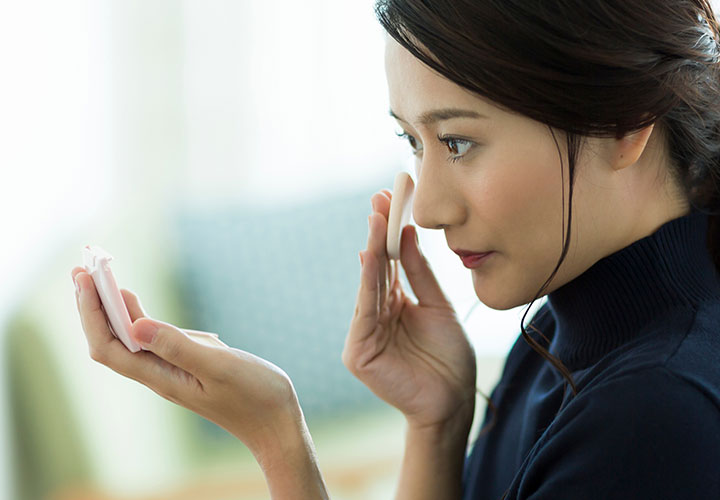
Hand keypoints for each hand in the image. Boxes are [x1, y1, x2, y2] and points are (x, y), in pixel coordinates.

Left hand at [71, 267, 302, 456]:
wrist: (274, 422)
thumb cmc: (254, 396)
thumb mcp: (218, 366)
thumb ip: (178, 347)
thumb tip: (135, 325)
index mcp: (162, 378)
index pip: (109, 346)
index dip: (92, 314)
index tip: (85, 280)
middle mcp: (159, 375)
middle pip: (111, 341)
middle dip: (93, 307)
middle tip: (81, 270)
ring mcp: (171, 371)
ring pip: (127, 339)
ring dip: (110, 309)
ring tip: (98, 278)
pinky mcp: (186, 365)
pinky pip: (150, 340)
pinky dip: (137, 317)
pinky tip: (133, 301)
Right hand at [342, 191, 476, 430]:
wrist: (453, 402)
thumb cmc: (449, 359)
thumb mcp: (439, 307)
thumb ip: (421, 274)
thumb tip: (408, 234)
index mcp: (395, 304)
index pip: (389, 262)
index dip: (390, 232)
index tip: (393, 199)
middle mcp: (377, 314)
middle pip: (376, 268)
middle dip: (378, 233)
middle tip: (381, 199)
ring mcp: (365, 332)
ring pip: (368, 284)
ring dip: (372, 250)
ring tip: (377, 218)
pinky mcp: (359, 351)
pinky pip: (365, 310)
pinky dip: (368, 281)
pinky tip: (372, 255)